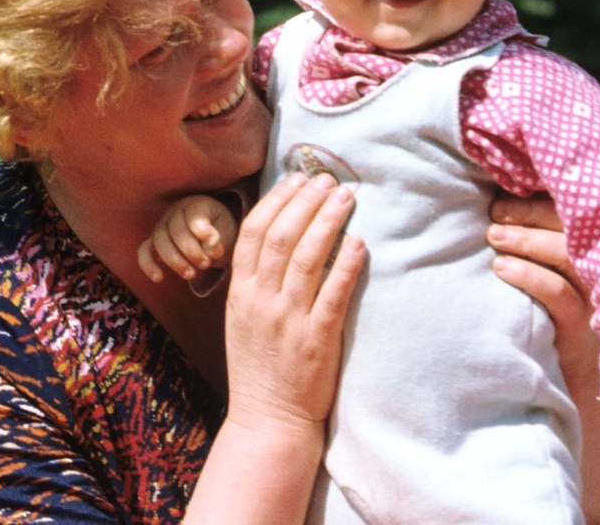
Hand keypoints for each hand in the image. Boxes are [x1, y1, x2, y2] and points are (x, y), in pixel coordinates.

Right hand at [137, 195, 236, 281]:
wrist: (210, 233)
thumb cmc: (219, 230)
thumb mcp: (226, 232)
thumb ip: (219, 239)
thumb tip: (210, 250)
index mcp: (196, 205)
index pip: (194, 215)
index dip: (202, 231)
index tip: (214, 243)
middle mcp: (175, 212)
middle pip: (176, 231)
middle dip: (191, 251)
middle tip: (206, 264)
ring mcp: (162, 226)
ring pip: (159, 242)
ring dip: (174, 261)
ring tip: (191, 274)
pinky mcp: (153, 243)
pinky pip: (144, 251)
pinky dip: (148, 265)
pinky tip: (159, 278)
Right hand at [224, 172, 364, 431]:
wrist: (267, 419)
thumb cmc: (259, 366)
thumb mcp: (242, 318)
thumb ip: (255, 281)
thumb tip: (276, 236)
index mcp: (240, 294)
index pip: (254, 233)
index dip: (277, 200)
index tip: (297, 179)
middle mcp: (260, 302)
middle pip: (282, 237)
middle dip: (306, 202)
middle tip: (328, 180)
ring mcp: (288, 321)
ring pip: (308, 258)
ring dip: (328, 222)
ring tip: (346, 198)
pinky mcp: (316, 341)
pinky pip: (333, 295)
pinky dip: (346, 265)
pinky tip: (359, 243)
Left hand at [487, 194, 595, 373]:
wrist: (581, 381)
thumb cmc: (559, 319)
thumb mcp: (558, 278)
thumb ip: (544, 247)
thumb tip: (502, 210)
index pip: (578, 214)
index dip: (542, 200)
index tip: (507, 194)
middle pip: (573, 227)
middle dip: (530, 213)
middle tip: (496, 211)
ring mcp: (597, 297)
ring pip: (567, 255)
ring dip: (526, 240)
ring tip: (493, 235)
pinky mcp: (583, 325)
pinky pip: (558, 292)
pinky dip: (528, 275)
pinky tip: (501, 268)